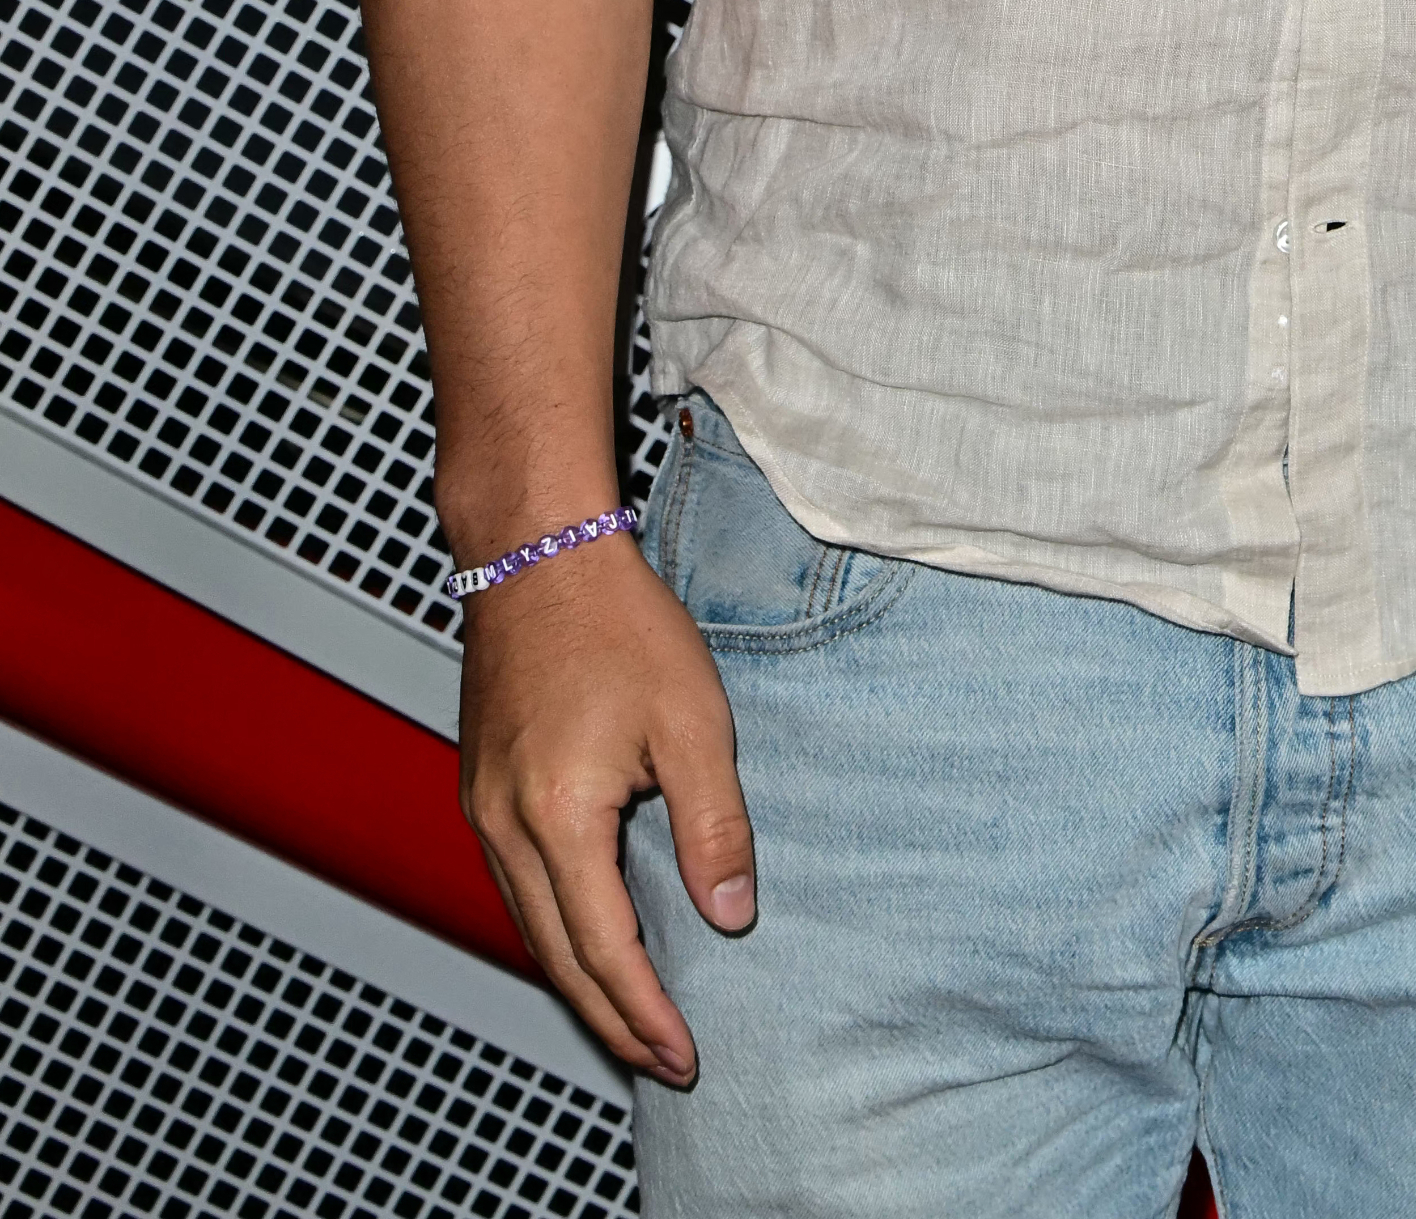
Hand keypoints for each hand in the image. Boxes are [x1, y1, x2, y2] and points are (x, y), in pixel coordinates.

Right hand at [458, 532, 753, 1080]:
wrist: (538, 552)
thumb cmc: (616, 621)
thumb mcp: (692, 719)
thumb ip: (714, 823)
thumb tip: (731, 915)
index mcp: (559, 817)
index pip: (605, 950)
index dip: (646, 1012)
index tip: (684, 1057)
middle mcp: (506, 827)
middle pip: (558, 958)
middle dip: (612, 1021)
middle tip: (661, 1063)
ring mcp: (485, 809)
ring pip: (531, 929)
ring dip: (581, 982)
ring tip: (632, 1020)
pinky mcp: (483, 789)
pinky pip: (517, 889)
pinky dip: (555, 932)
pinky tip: (588, 938)